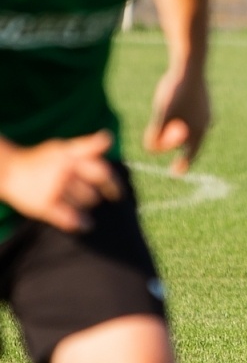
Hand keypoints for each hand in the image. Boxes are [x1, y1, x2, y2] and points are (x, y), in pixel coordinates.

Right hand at [0, 132, 121, 232]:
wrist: (7, 170)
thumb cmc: (41, 160)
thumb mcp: (62, 147)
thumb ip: (87, 145)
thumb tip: (108, 138)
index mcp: (71, 155)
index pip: (101, 170)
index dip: (114, 184)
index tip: (119, 195)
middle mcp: (65, 170)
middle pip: (96, 189)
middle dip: (100, 195)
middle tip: (100, 198)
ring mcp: (55, 187)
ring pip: (85, 203)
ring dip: (86, 206)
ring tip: (81, 204)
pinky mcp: (45, 204)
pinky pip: (70, 218)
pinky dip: (80, 223)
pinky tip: (85, 224)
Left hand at [144, 66, 209, 174]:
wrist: (190, 64)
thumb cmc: (175, 90)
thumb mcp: (161, 114)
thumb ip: (156, 133)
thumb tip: (151, 149)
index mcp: (199, 129)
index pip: (191, 153)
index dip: (183, 164)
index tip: (177, 172)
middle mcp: (206, 122)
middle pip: (191, 141)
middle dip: (176, 145)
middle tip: (160, 145)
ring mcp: (206, 111)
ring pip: (192, 128)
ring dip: (179, 132)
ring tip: (166, 129)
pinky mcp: (203, 101)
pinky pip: (193, 117)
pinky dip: (183, 120)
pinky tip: (176, 113)